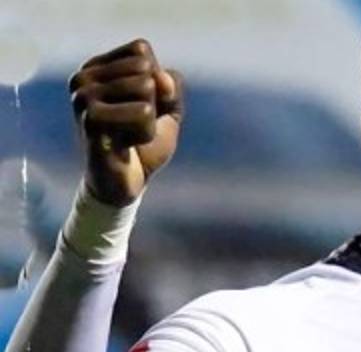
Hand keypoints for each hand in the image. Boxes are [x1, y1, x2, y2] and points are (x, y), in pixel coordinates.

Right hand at [68, 39, 183, 206]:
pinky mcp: (90, 118)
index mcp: (96, 67)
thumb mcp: (167, 110)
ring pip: (146, 89)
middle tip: (133, 127)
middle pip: (146, 70)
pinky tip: (124, 145)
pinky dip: (145, 133)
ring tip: (128, 136)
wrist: (124, 185)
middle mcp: (83, 77)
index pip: (141, 51)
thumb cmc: (142, 144)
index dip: (156, 84)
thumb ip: (172, 87)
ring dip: (149, 121)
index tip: (139, 107)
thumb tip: (162, 77)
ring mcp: (83, 97)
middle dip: (153, 103)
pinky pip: (144, 112)